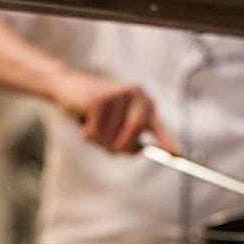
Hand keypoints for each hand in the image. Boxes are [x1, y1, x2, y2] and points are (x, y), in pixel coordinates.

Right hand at [48, 70, 176, 153]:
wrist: (67, 86)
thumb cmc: (94, 109)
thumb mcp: (115, 123)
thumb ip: (128, 136)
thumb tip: (139, 150)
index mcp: (143, 101)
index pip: (157, 125)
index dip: (167, 141)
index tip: (175, 157)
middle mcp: (135, 94)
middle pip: (134, 133)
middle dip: (120, 147)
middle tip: (107, 149)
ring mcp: (117, 95)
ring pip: (111, 137)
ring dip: (99, 141)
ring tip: (92, 127)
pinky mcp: (98, 99)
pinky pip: (95, 133)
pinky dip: (87, 134)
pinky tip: (83, 120)